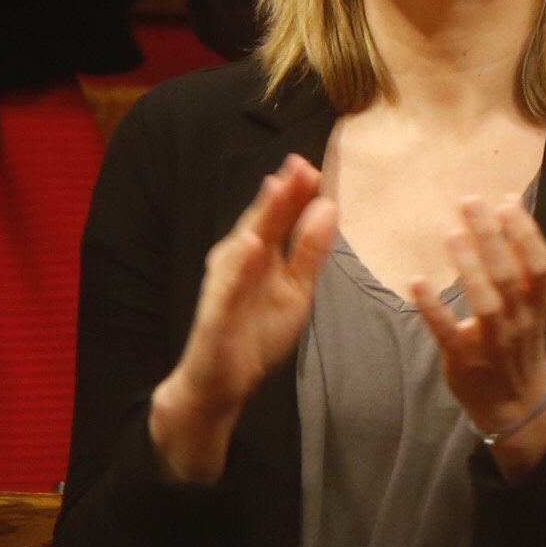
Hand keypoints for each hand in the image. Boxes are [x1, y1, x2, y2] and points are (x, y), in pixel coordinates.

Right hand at [151, 155, 337, 481]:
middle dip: (278, 194)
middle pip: (260, 223)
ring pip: (243, 247)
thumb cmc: (256, 330)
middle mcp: (238, 263)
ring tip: (277, 189)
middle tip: (299, 164)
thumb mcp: (296, 288)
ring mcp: (225, 287)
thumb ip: (310, 249)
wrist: (222, 382)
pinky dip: (239, 267)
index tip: (314, 166)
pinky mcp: (216, 315)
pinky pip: (229, 288)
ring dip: (258, 217)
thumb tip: (328, 206)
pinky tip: (251, 245)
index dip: (294, 193)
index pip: (278, 218)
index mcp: (260, 255)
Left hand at [403, 192, 545, 474]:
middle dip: (492, 237)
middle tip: (469, 202)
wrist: (516, 405)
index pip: (541, 265)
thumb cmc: (518, 346)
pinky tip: (417, 281)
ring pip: (488, 301)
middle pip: (510, 275)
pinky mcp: (464, 359)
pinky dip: (433, 306)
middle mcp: (521, 321)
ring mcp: (493, 342)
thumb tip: (504, 217)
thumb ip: (521, 271)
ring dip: (470, 266)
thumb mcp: (531, 309)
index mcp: (537, 305)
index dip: (526, 233)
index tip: (506, 202)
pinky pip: (448, 331)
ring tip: (452, 234)